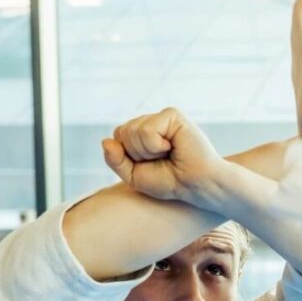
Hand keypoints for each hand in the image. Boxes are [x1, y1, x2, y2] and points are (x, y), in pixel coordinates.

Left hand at [102, 107, 228, 208]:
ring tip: (168, 154)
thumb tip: (105, 141)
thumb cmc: (170, 182)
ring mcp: (161, 118)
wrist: (196, 185)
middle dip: (137, 154)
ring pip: (133, 131)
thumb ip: (115, 160)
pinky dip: (155, 145)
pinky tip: (172, 146)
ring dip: (147, 151)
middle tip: (161, 160)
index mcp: (141, 134)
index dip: (128, 157)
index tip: (149, 165)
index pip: (117, 137)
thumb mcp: (134, 176)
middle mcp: (151, 122)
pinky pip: (147, 130)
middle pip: (123, 132)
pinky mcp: (172, 115)